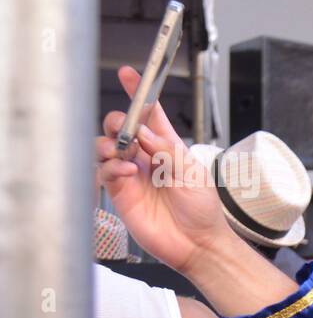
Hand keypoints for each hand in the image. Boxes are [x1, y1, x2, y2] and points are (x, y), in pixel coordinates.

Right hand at [94, 66, 235, 273]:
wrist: (199, 244)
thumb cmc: (202, 210)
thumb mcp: (192, 172)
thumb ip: (167, 150)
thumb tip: (142, 132)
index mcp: (168, 148)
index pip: (150, 115)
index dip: (139, 94)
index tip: (129, 74)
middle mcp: (147, 158)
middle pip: (121, 128)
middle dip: (118, 121)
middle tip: (125, 128)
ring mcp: (133, 175)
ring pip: (106, 147)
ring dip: (110, 143)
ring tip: (125, 153)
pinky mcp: (122, 194)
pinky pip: (105, 172)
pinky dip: (112, 167)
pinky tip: (128, 171)